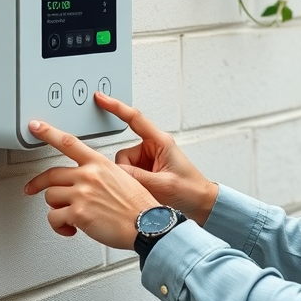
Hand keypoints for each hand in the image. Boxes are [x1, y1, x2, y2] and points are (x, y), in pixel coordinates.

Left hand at [22, 120, 157, 249]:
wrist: (146, 225)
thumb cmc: (137, 207)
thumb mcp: (122, 178)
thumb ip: (99, 176)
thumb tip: (81, 184)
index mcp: (99, 164)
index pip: (68, 142)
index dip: (48, 132)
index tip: (36, 127)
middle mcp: (88, 175)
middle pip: (51, 174)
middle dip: (37, 184)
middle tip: (32, 188)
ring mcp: (82, 194)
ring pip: (50, 197)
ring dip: (56, 209)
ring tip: (68, 216)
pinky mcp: (77, 214)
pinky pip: (54, 218)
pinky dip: (59, 226)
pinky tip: (70, 228)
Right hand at [95, 92, 218, 225]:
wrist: (200, 201)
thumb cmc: (190, 189)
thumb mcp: (162, 184)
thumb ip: (137, 177)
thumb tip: (115, 172)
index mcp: (160, 142)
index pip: (134, 119)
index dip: (116, 107)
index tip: (101, 98)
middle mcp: (153, 147)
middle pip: (124, 154)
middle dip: (127, 171)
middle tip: (141, 184)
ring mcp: (148, 158)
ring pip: (124, 166)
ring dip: (130, 179)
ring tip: (148, 189)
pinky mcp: (146, 169)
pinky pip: (128, 173)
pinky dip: (132, 183)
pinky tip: (144, 190)